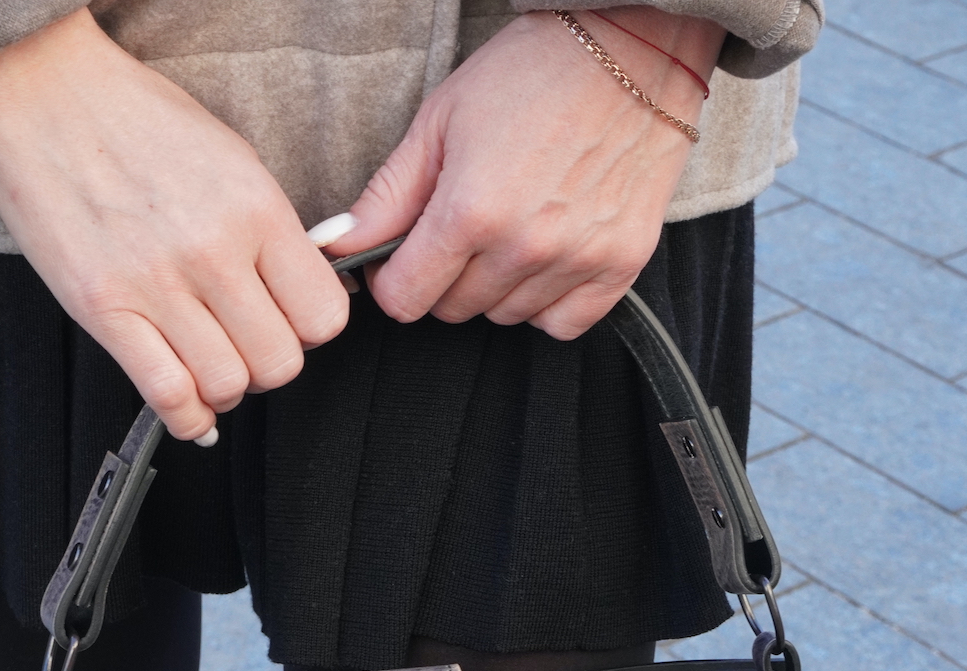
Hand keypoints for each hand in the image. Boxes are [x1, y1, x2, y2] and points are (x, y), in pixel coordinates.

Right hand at [0, 9, 348, 439]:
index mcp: (255, 209)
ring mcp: (157, 284)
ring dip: (225, 389)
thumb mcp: (233, 160)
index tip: (291, 322)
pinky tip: (188, 406)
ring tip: (209, 364)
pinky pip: (168, 395)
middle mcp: (212, 251)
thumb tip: (307, 291)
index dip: (311, 331)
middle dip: (267, 365)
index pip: (323, 315)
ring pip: (227, 386)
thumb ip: (274, 232)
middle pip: (279, 363)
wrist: (44, 93)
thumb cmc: (136, 122)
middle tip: (246, 345)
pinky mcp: (105, 309)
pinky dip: (186, 416)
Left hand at [327, 8, 723, 339]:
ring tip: (513, 224)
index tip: (404, 253)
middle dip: (445, 276)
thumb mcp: (441, 120)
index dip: (393, 278)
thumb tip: (332, 248)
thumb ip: (386, 196)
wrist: (634, 49)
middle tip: (466, 222)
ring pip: (504, 317)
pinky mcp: (618, 267)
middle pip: (452, 311)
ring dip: (496, 286)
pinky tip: (547, 256)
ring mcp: (575, 261)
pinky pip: (561, 325)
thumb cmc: (532, 73)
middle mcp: (523, 247)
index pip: (404, 300)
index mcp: (470, 211)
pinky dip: (547, 303)